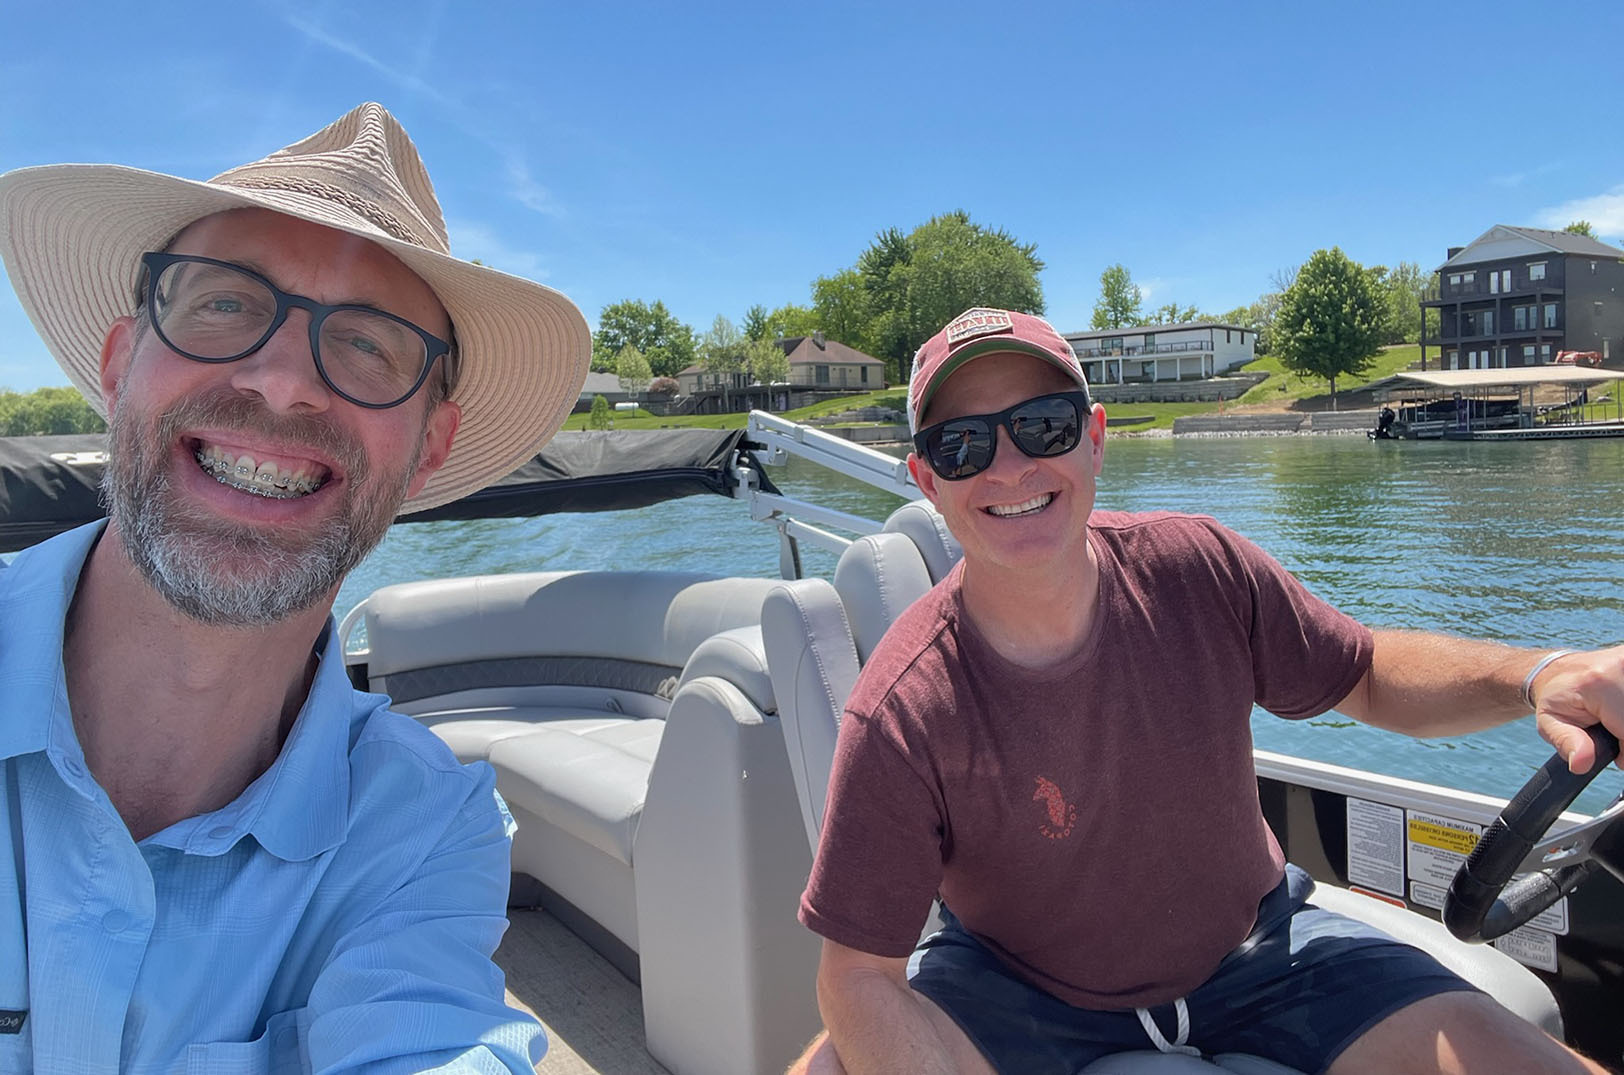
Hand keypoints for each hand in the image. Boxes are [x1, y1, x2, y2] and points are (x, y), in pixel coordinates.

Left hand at [1530, 645, 1623, 772]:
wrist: (1562, 671)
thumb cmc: (1559, 699)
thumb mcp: (1551, 723)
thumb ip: (1567, 743)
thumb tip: (1581, 765)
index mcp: (1601, 683)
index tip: (1617, 754)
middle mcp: (1622, 666)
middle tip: (1614, 734)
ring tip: (1615, 720)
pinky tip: (1620, 709)